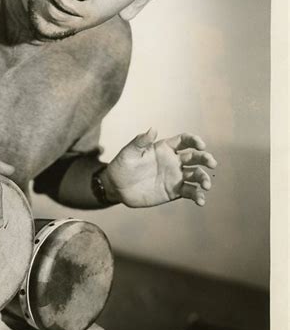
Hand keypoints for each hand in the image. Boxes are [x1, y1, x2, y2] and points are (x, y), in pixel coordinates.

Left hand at [102, 128, 216, 207]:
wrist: (117, 187)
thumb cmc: (122, 165)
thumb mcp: (129, 152)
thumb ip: (140, 141)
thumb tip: (153, 129)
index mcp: (164, 148)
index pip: (184, 141)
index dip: (194, 140)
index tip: (200, 145)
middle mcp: (174, 161)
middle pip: (195, 157)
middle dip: (205, 159)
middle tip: (212, 163)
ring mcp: (176, 176)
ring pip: (196, 175)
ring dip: (204, 179)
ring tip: (206, 186)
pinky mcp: (175, 191)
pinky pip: (190, 192)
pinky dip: (198, 196)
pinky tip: (200, 200)